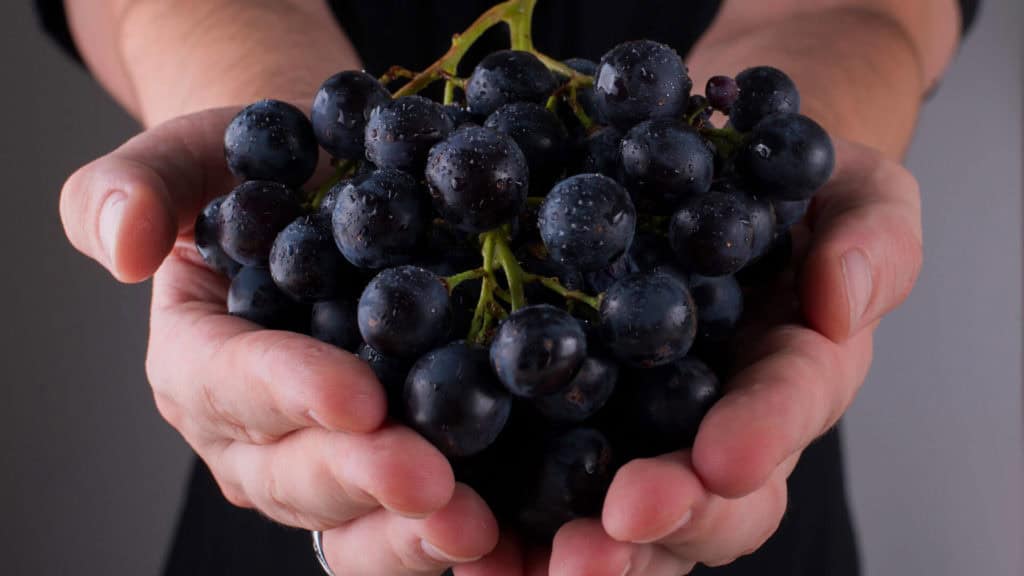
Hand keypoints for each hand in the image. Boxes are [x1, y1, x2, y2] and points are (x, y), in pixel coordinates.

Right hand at [59, 108, 499, 574]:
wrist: (334, 188)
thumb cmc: (267, 171)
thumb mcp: (199, 154)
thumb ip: (140, 183)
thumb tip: (122, 247)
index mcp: (196, 358)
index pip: (230, 383)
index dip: (289, 391)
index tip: (360, 397)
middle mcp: (247, 429)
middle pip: (290, 470)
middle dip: (359, 478)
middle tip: (431, 482)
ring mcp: (311, 461)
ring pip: (341, 517)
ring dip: (404, 531)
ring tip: (469, 529)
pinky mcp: (374, 473)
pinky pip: (391, 524)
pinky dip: (435, 536)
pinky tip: (491, 532)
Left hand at [455, 138, 922, 574]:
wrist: (691, 169)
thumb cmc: (783, 187)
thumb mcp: (853, 195)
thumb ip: (871, 243)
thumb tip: (841, 302)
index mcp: (786, 378)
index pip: (779, 418)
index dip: (757, 440)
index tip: (723, 462)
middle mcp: (709, 426)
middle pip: (698, 505)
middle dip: (655, 528)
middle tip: (597, 550)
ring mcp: (633, 430)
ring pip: (614, 518)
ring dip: (568, 550)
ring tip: (505, 569)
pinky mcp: (555, 417)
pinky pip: (531, 479)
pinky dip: (498, 519)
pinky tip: (456, 535)